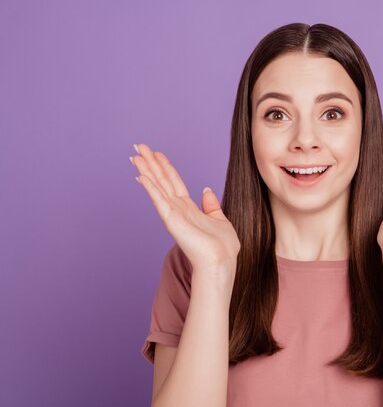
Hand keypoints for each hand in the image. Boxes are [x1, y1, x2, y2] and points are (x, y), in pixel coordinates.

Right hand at [130, 143, 240, 278]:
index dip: (165, 167)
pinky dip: (150, 186)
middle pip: (162, 180)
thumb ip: (211, 206)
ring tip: (135, 154)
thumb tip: (207, 191)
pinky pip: (159, 199)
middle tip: (139, 146)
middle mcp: (178, 209)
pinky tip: (141, 175)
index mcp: (189, 209)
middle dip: (151, 162)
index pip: (174, 182)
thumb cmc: (223, 248)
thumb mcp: (221, 221)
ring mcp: (173, 214)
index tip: (156, 153)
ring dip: (146, 169)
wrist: (221, 262)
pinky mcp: (172, 219)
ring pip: (158, 186)